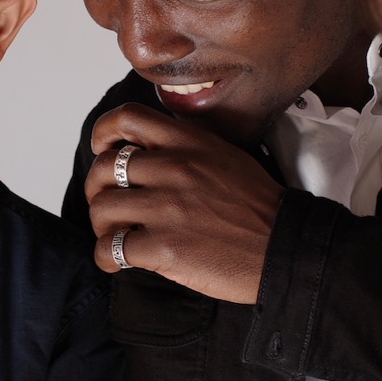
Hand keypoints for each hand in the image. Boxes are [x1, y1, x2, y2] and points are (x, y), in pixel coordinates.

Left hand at [85, 103, 284, 303]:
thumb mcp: (224, 155)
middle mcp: (173, 168)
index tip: (102, 150)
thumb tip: (147, 152)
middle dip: (96, 189)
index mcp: (188, 142)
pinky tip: (119, 262)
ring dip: (101, 225)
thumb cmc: (258, 207)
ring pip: (101, 208)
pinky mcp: (163, 247)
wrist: (285, 248)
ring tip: (115, 235)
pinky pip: (110, 249)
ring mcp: (166, 208)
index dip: (103, 134)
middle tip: (107, 204)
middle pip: (103, 167)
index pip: (126, 118)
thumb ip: (185, 147)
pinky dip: (107, 257)